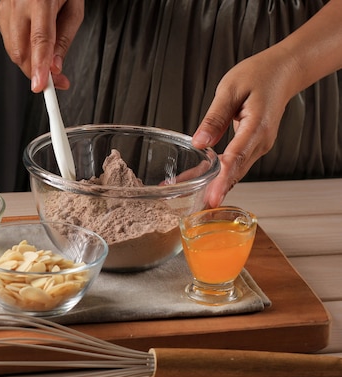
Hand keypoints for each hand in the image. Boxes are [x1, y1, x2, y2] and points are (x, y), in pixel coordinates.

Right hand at [0, 0, 83, 91]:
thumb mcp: (73, 8)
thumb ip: (64, 39)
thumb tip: (55, 66)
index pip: (39, 39)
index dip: (40, 66)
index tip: (41, 84)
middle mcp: (18, 3)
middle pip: (21, 51)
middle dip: (37, 71)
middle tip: (55, 79)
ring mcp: (5, 8)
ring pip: (13, 52)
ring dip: (30, 61)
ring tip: (45, 52)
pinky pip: (9, 44)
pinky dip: (22, 49)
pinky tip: (31, 36)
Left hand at [191, 47, 297, 206]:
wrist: (283, 71)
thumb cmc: (259, 75)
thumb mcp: (230, 90)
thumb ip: (214, 118)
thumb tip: (199, 142)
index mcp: (256, 127)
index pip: (236, 159)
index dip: (222, 181)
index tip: (212, 198)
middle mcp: (260, 142)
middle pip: (235, 172)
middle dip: (214, 190)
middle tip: (194, 207)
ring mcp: (259, 146)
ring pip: (235, 171)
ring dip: (215, 185)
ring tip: (191, 196)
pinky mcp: (254, 146)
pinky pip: (236, 164)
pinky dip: (221, 174)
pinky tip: (204, 181)